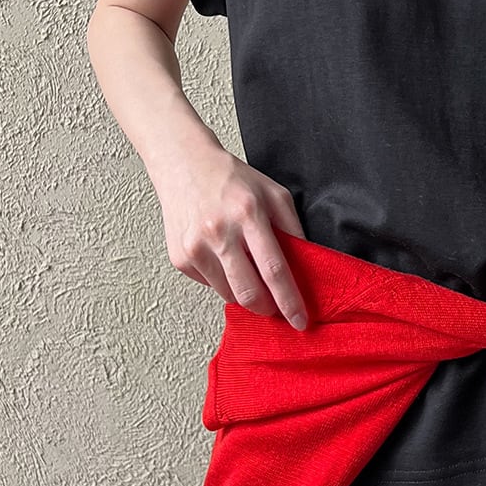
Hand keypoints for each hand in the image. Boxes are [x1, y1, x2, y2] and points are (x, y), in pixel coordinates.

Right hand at [153, 141, 309, 330]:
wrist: (183, 164)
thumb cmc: (231, 179)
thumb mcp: (273, 194)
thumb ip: (292, 229)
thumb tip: (304, 267)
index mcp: (248, 214)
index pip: (274, 269)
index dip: (289, 300)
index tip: (300, 321)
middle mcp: (219, 232)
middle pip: (249, 292)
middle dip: (268, 308)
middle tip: (276, 307)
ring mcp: (195, 247)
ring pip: (229, 294)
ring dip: (244, 293)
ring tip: (247, 269)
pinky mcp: (180, 257)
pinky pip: (210, 284)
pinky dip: (223, 279)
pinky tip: (222, 256)